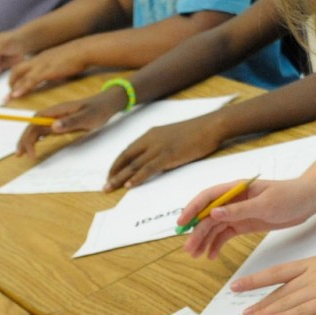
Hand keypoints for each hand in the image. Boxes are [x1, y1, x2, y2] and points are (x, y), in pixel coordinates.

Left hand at [5, 43, 90, 97]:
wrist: (84, 50)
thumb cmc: (79, 54)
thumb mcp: (63, 59)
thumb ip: (57, 65)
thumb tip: (57, 71)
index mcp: (43, 57)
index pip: (25, 65)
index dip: (18, 75)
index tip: (14, 84)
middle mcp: (38, 60)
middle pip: (17, 69)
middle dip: (11, 81)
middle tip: (9, 93)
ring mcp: (41, 65)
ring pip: (20, 75)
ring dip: (13, 87)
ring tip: (8, 98)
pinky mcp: (46, 71)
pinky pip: (30, 81)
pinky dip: (21, 89)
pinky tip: (16, 95)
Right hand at [16, 91, 122, 157]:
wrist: (107, 104)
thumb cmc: (98, 109)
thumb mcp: (87, 117)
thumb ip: (71, 121)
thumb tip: (52, 127)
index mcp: (57, 111)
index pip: (35, 122)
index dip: (29, 136)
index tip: (31, 151)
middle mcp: (54, 114)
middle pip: (33, 126)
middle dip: (24, 140)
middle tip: (19, 155)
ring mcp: (57, 118)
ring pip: (37, 129)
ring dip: (28, 140)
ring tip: (22, 153)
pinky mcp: (61, 123)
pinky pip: (45, 131)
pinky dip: (37, 139)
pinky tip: (35, 146)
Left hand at [107, 114, 224, 190]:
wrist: (210, 126)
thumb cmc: (197, 132)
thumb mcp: (173, 137)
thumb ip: (161, 146)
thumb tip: (155, 159)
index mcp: (151, 134)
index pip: (128, 150)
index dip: (117, 163)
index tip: (111, 174)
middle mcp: (150, 140)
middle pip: (126, 158)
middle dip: (114, 172)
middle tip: (105, 186)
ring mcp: (159, 147)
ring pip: (133, 165)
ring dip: (120, 178)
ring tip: (110, 188)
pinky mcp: (168, 155)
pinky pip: (148, 168)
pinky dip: (137, 177)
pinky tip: (129, 185)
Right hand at [179, 176, 315, 258]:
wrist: (307, 201)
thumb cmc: (289, 196)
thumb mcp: (265, 204)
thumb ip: (239, 210)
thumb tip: (213, 213)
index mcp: (237, 189)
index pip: (208, 197)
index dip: (192, 209)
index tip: (182, 223)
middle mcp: (233, 200)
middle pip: (209, 216)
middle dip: (197, 231)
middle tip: (189, 249)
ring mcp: (238, 212)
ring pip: (215, 227)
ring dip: (204, 240)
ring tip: (196, 255)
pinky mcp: (245, 223)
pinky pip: (226, 234)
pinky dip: (217, 244)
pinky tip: (211, 255)